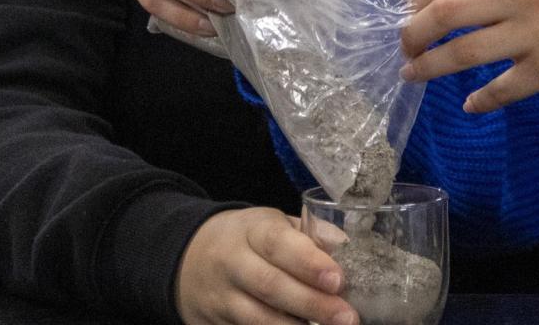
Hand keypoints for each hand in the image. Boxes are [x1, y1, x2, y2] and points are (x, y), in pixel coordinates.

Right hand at [175, 208, 355, 324]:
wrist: (190, 257)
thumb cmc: (248, 239)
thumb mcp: (273, 224)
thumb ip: (309, 234)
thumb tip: (347, 247)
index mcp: (250, 230)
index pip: (277, 244)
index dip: (308, 263)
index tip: (338, 279)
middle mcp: (231, 262)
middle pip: (270, 285)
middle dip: (312, 304)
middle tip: (347, 317)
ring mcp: (220, 296)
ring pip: (258, 318)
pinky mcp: (214, 323)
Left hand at [400, 0, 538, 113]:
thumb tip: (434, 6)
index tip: (407, 16)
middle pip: (448, 11)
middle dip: (415, 33)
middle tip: (405, 48)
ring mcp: (538, 34)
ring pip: (465, 52)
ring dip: (431, 67)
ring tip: (415, 75)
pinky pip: (498, 90)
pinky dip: (478, 100)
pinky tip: (471, 104)